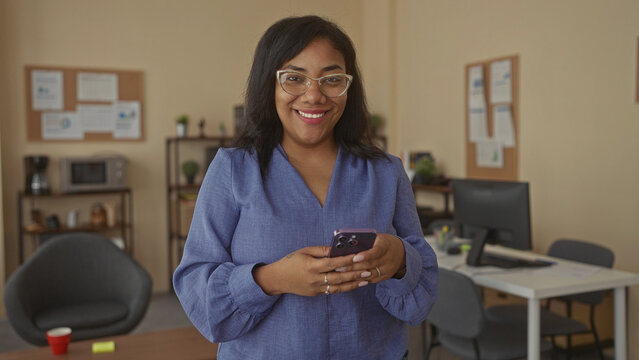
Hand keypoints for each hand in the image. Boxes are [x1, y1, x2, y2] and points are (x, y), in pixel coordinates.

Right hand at [253, 246, 372, 296]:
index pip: (333, 263)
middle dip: (355, 274)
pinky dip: (344, 288)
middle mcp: (315, 279)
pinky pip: (332, 291)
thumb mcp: (304, 251)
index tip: (359, 256)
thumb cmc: (290, 262)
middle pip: (339, 277)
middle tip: (368, 270)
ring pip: (338, 287)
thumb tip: (336, 249)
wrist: (277, 279)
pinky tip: (353, 284)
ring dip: (353, 283)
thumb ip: (321, 250)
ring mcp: (316, 288)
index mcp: (311, 266)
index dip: (347, 260)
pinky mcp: (316, 294)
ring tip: (365, 280)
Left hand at [341, 233, 405, 283]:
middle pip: (369, 265)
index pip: (376, 252)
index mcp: (386, 246)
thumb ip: (365, 241)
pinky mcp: (385, 277)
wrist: (402, 254)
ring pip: (368, 274)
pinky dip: (359, 279)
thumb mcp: (378, 238)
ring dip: (354, 274)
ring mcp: (387, 270)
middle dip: (352, 266)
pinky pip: (370, 280)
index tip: (354, 257)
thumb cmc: (384, 243)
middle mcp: (388, 259)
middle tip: (338, 266)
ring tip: (340, 273)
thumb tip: (347, 244)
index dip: (365, 255)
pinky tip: (348, 278)